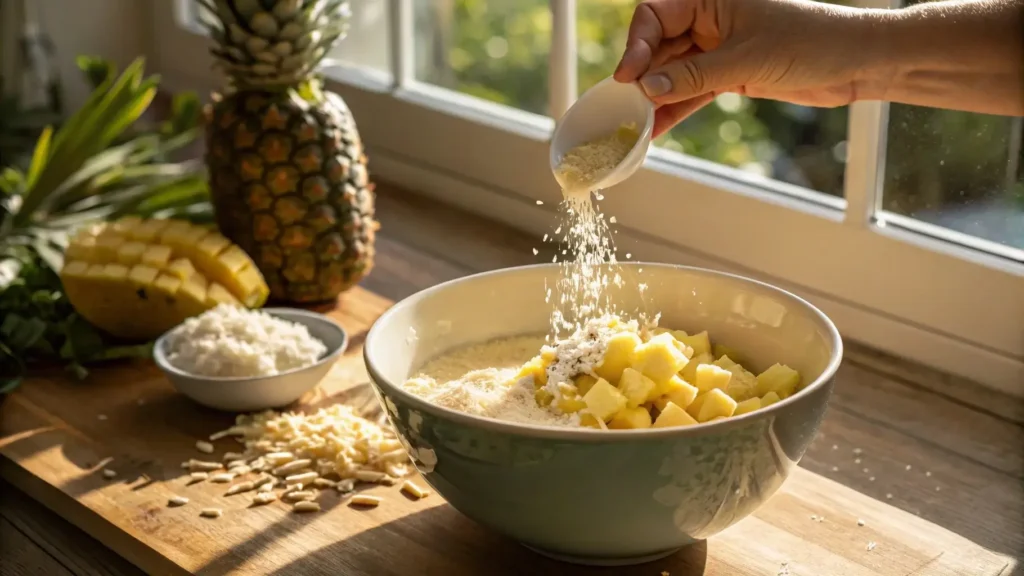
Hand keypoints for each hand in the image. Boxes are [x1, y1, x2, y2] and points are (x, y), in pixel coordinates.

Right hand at [614, 0, 880, 136]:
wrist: (856, 61)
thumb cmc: (811, 41)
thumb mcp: (747, 60)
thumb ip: (694, 75)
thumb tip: (648, 87)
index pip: (655, 15)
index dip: (637, 45)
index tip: (628, 76)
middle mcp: (709, 18)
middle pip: (658, 46)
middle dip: (643, 76)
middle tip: (626, 108)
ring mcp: (717, 47)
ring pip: (672, 72)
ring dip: (655, 98)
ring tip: (635, 125)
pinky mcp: (728, 73)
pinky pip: (690, 91)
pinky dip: (675, 109)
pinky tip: (656, 129)